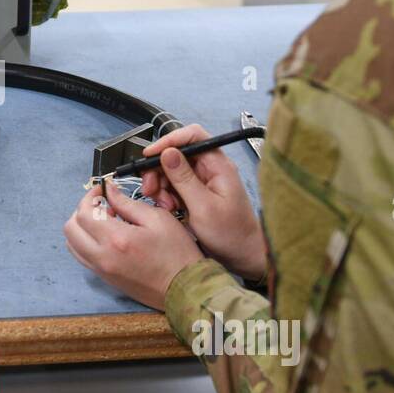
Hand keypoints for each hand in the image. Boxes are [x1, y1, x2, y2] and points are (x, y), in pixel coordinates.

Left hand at [64, 183, 203, 310]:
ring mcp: (101, 270)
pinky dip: (86, 242)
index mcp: (116, 239)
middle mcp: (102, 257)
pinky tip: (107, 237)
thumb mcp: (158, 219)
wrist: (184, 289)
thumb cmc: (177, 253)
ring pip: (72, 244)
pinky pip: (82, 257)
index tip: (102, 190)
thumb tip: (109, 191)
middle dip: (82, 211)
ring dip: (81, 228)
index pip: (84, 213)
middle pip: (71, 228)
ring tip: (105, 220)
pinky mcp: (105, 278)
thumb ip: (128, 203)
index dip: (89, 196)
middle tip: (102, 204)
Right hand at [139, 124, 265, 280]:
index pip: (193, 136)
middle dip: (159, 169)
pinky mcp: (196, 193)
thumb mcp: (203, 207)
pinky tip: (169, 209)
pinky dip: (166, 195)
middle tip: (150, 188)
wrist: (243, 256)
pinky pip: (174, 186)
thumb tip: (167, 153)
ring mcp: (203, 181)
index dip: (169, 141)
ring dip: (161, 185)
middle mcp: (211, 169)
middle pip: (177, 154)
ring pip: (171, 170)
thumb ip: (184, 179)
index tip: (150, 155)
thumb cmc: (231, 234)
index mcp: (218, 165)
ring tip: (164, 204)